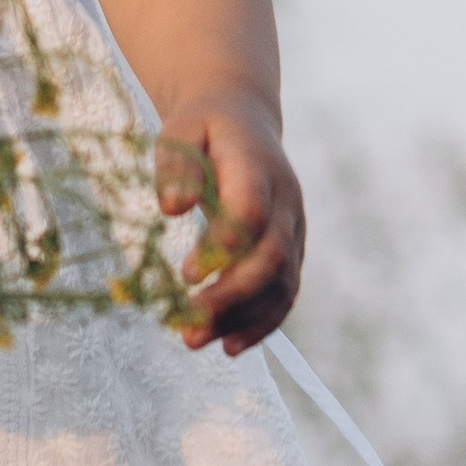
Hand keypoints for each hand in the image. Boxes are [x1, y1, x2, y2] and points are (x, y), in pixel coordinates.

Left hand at [155, 99, 304, 354]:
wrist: (243, 120)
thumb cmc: (204, 127)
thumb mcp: (181, 128)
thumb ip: (176, 164)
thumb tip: (172, 208)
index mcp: (258, 166)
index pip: (252, 212)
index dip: (224, 246)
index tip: (186, 274)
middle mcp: (286, 202)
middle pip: (271, 258)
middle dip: (232, 297)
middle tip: (188, 326)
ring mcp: (294, 229)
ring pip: (280, 284)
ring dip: (242, 319)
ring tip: (196, 341)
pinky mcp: (292, 251)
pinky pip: (285, 294)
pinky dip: (261, 324)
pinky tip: (230, 346)